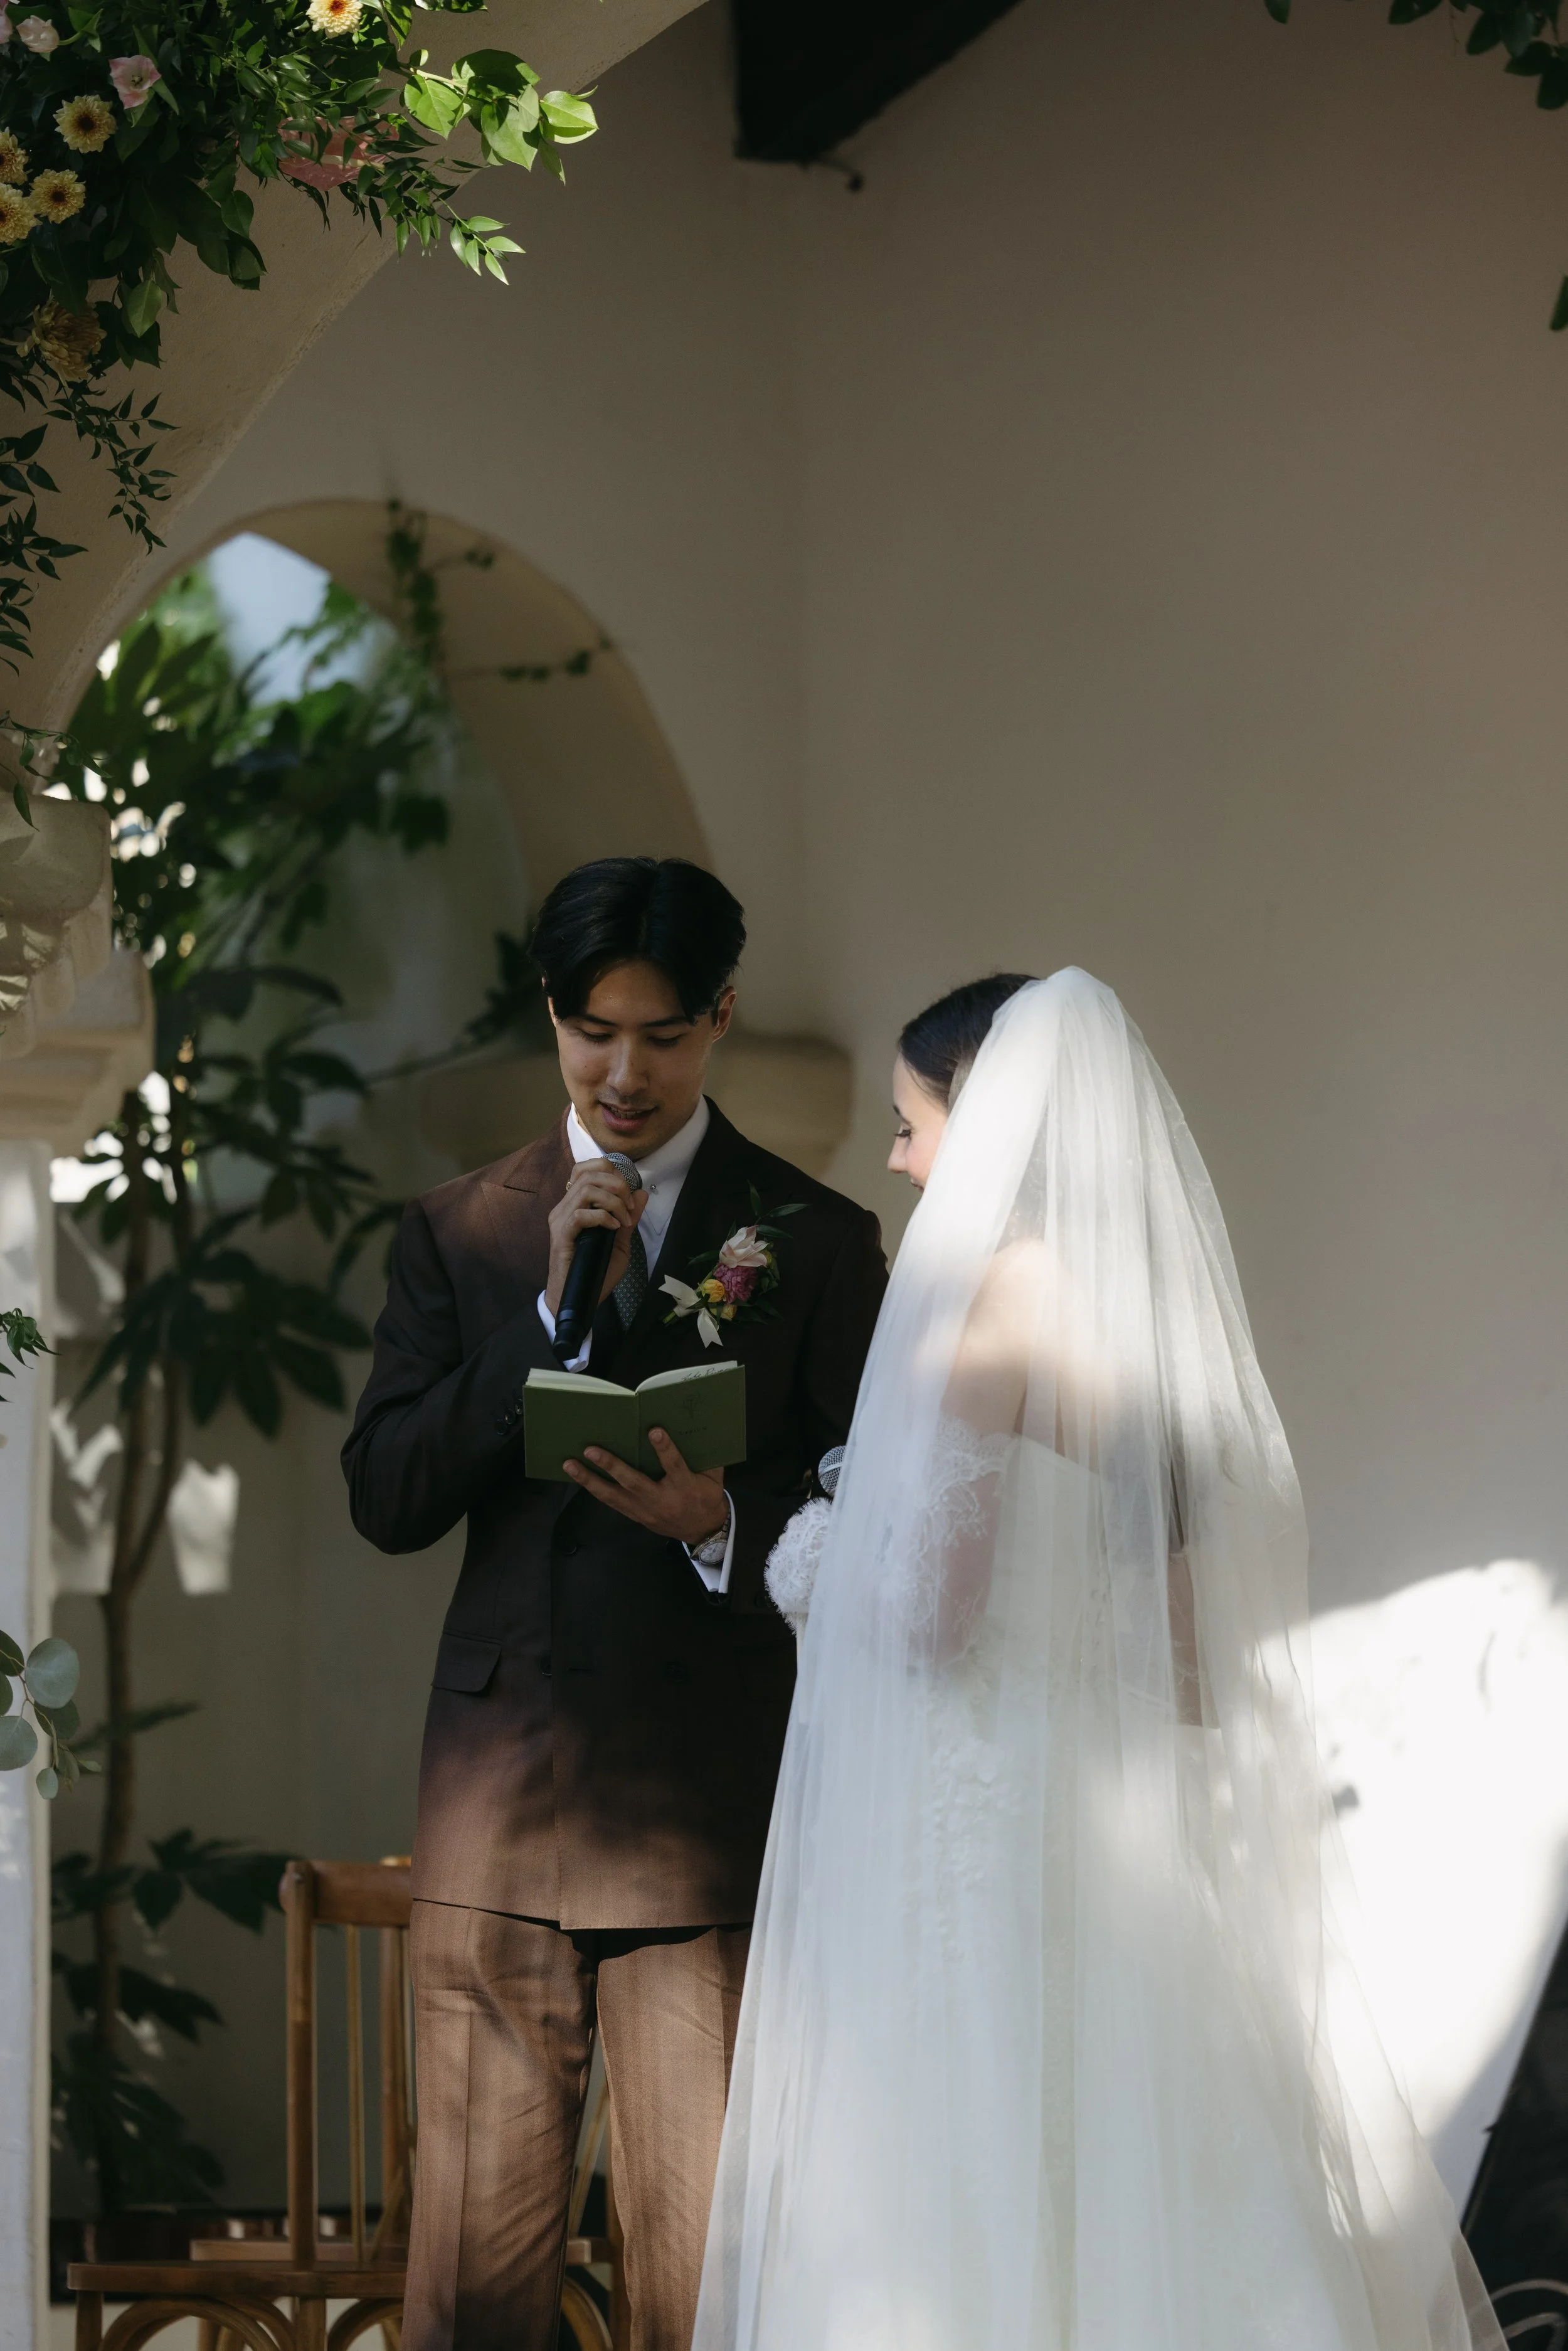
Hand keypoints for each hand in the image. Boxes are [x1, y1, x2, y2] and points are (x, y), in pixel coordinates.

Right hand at [545, 1158, 648, 1315]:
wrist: (576, 1299)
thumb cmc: (595, 1272)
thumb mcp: (619, 1243)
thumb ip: (628, 1218)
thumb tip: (641, 1194)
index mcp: (575, 1205)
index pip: (586, 1168)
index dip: (611, 1172)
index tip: (628, 1194)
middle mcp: (564, 1207)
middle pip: (588, 1173)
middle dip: (617, 1184)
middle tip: (629, 1206)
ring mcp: (560, 1220)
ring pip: (586, 1189)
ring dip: (612, 1201)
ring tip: (623, 1220)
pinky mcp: (561, 1235)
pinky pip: (581, 1214)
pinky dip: (602, 1217)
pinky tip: (613, 1228)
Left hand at [564, 1428, 728, 1546]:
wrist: (702, 1531)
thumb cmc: (707, 1498)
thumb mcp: (714, 1478)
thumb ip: (706, 1456)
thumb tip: (695, 1426)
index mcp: (685, 1487)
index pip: (674, 1466)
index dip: (664, 1449)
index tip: (654, 1431)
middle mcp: (661, 1500)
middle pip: (633, 1482)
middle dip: (611, 1465)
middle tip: (591, 1450)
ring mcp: (645, 1510)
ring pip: (613, 1495)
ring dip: (589, 1480)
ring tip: (570, 1465)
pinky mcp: (635, 1516)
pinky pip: (611, 1502)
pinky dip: (593, 1489)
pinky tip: (579, 1477)